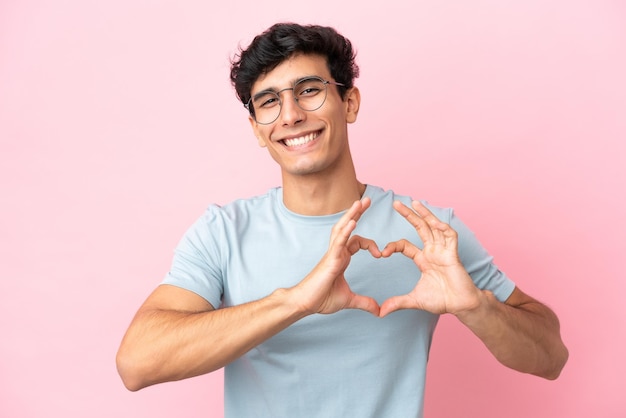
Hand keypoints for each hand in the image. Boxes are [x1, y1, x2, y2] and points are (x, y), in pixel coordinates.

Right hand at [294, 197, 381, 315]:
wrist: (305, 304)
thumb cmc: (321, 298)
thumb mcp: (348, 300)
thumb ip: (364, 302)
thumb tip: (378, 310)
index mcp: (341, 258)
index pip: (357, 241)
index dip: (371, 244)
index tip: (381, 255)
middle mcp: (336, 252)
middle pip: (347, 226)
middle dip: (357, 212)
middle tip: (366, 199)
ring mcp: (332, 254)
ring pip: (342, 229)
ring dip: (351, 215)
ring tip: (360, 202)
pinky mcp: (329, 260)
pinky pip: (338, 242)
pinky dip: (346, 231)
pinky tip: (353, 222)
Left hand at [379, 200, 481, 316]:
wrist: (461, 306)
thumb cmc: (442, 300)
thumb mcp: (414, 300)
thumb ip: (397, 303)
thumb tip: (380, 312)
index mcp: (423, 259)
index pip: (406, 245)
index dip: (394, 246)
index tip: (382, 253)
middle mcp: (433, 251)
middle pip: (420, 228)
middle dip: (409, 215)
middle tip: (396, 203)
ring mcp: (444, 251)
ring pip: (434, 227)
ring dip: (425, 214)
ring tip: (415, 202)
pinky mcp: (454, 254)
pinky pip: (450, 236)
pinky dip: (443, 228)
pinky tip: (434, 222)